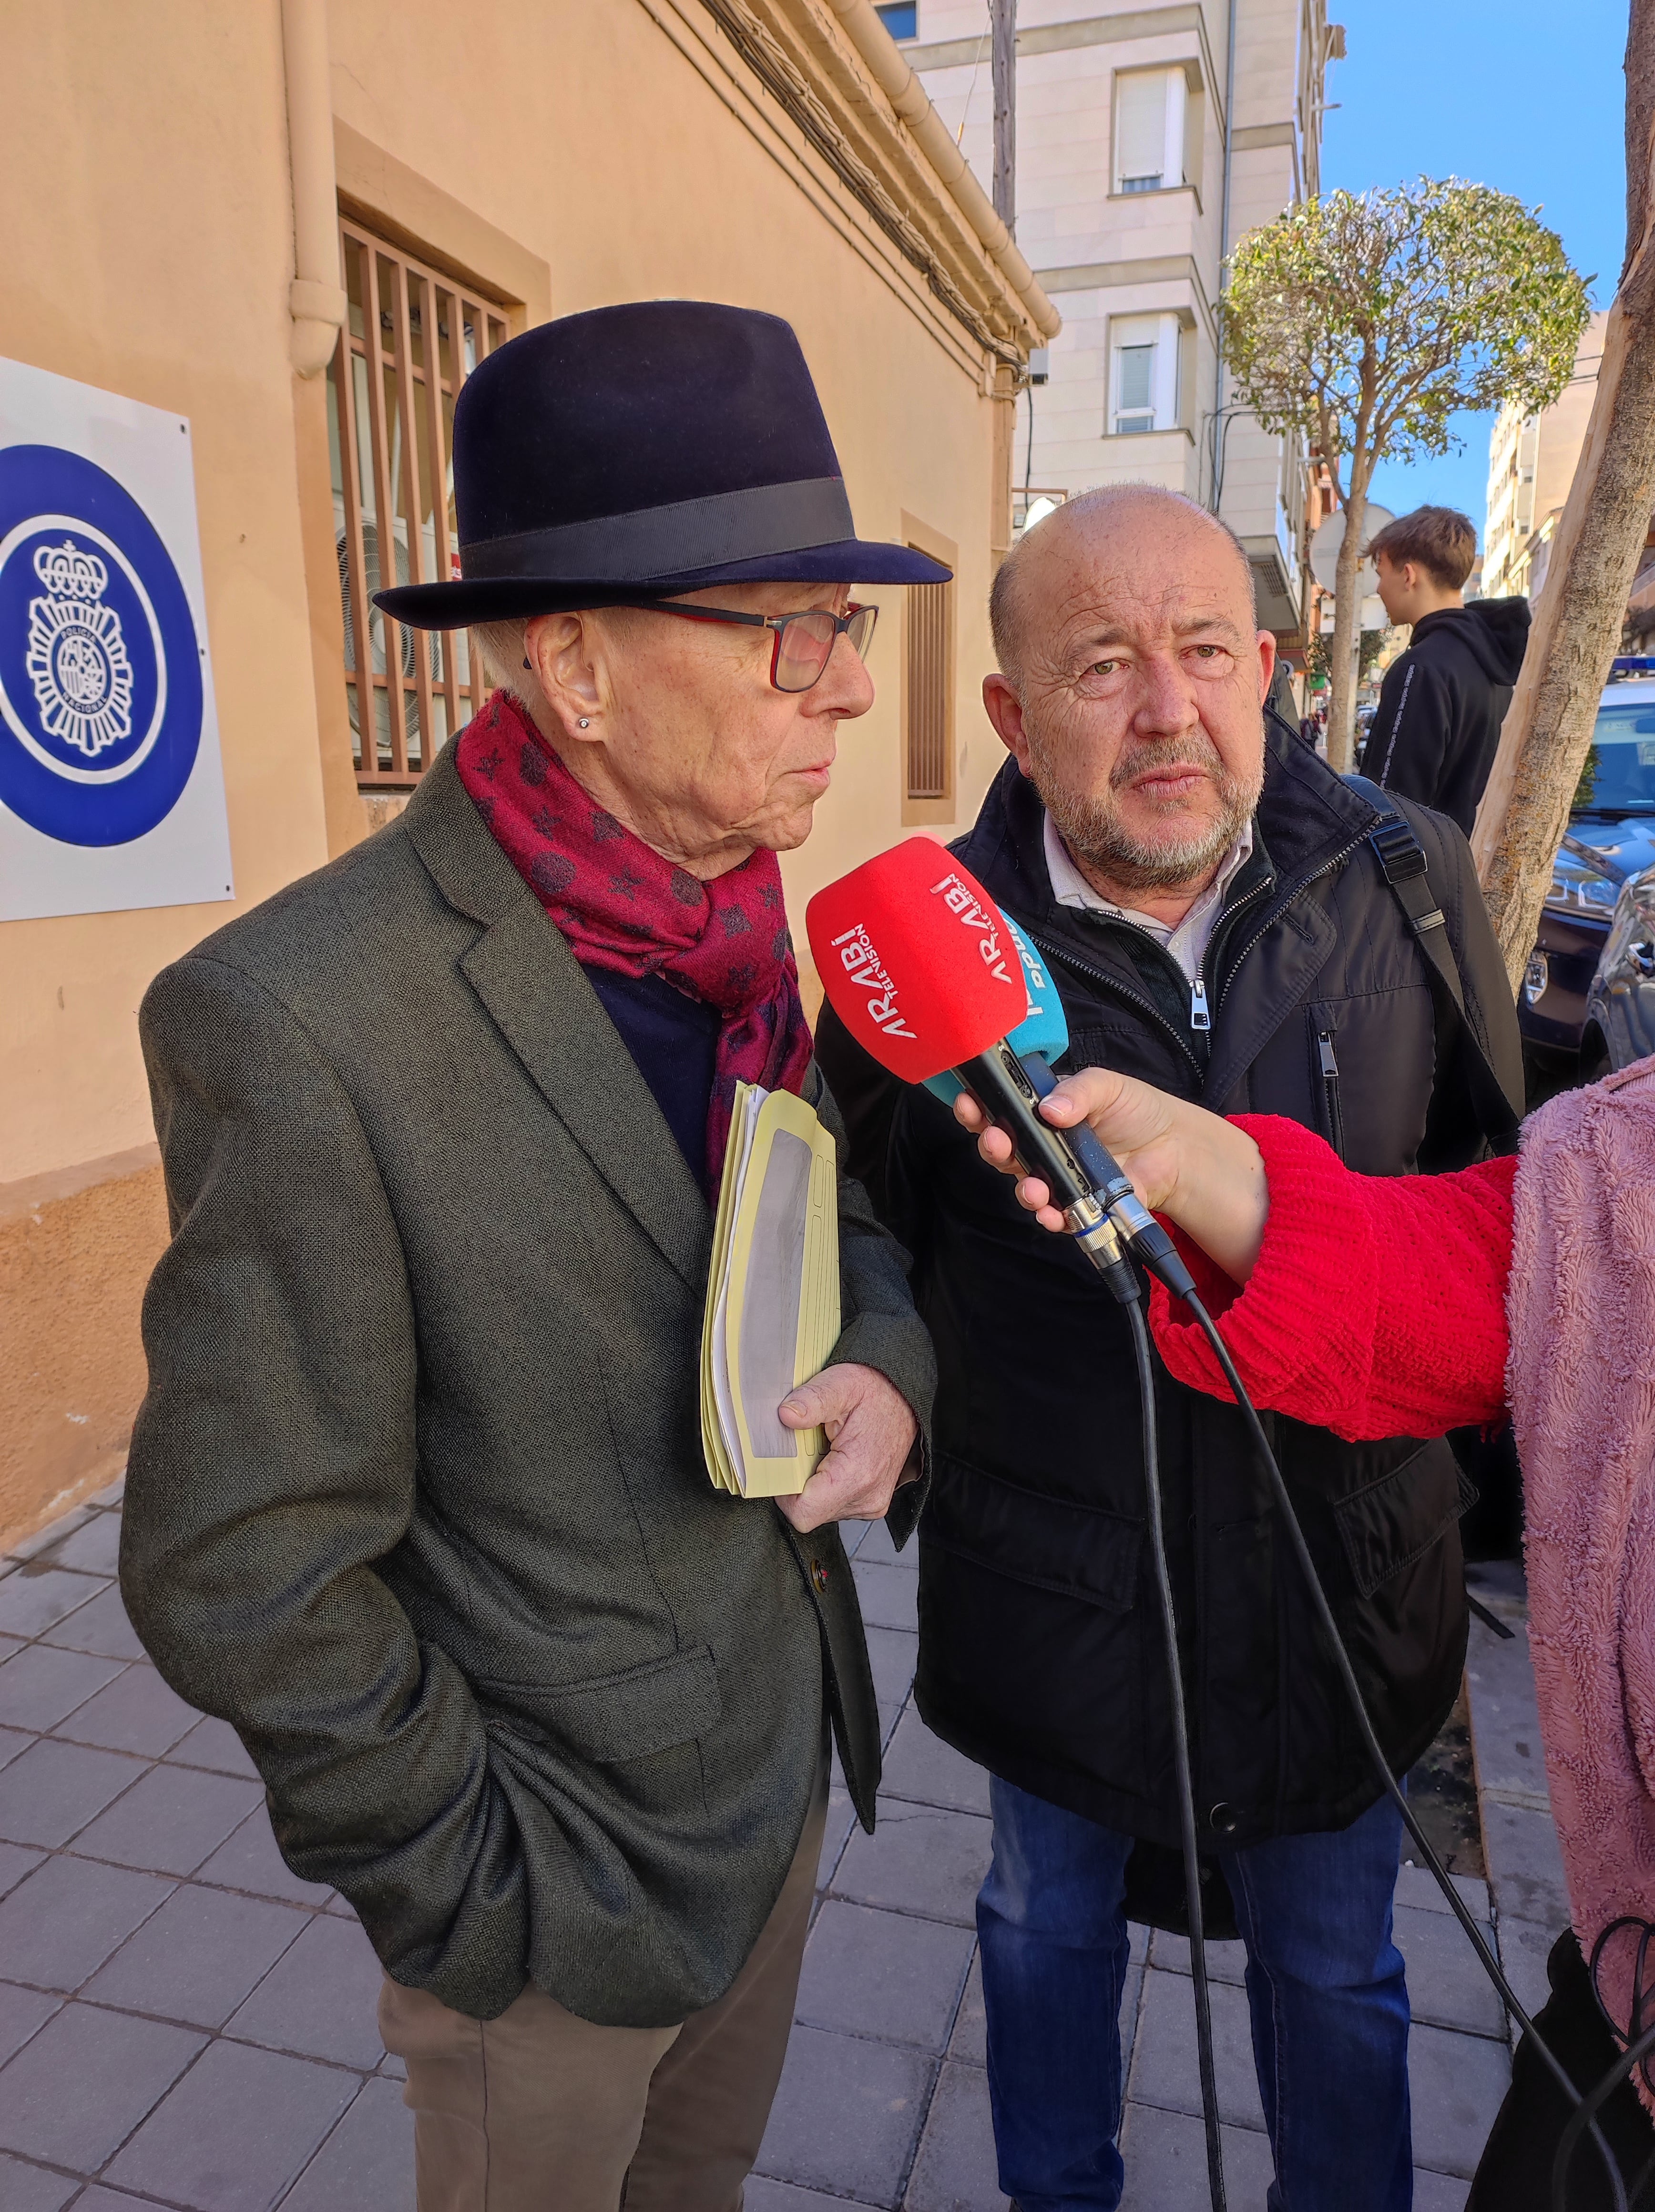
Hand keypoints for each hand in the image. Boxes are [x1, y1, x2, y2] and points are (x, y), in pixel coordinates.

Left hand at [775, 1362, 918, 1534]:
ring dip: (812, 1485)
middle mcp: (867, 1497)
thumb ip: (812, 1399)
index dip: (783, 1492)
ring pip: (820, 1510)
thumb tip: (786, 1415)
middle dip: (797, 1484)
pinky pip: (834, 1505)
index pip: (803, 1512)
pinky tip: (833, 1460)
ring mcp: (871, 1503)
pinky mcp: (871, 1503)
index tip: (783, 1464)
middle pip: (809, 1512)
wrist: (906, 1399)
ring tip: (822, 1451)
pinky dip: (826, 1486)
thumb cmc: (876, 1392)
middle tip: (804, 1450)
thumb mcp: (841, 1383)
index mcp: (857, 1474)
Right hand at [953, 1067, 1269, 1283]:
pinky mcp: (1077, 1204)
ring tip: (1033, 1187)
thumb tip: (1049, 1109)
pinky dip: (1049, 1216)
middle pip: (1003, 1150)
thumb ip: (1078, 1091)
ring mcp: (1058, 1177)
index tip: (969, 1103)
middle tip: (996, 1139)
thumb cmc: (1138, 1110)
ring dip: (1022, 1188)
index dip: (978, 1108)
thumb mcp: (1107, 1085)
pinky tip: (1051, 1212)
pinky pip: (1054, 1214)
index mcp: (1042, 1112)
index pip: (1000, 1110)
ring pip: (1024, 1185)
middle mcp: (1043, 1146)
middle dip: (991, 1146)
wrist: (1174, 1149)